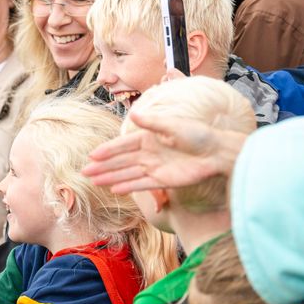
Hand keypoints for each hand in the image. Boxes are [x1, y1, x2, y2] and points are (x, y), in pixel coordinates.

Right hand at [82, 111, 245, 194]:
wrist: (218, 152)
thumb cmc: (198, 134)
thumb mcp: (174, 125)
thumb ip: (153, 122)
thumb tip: (133, 113)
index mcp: (148, 138)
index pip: (123, 145)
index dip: (107, 151)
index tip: (92, 155)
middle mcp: (148, 153)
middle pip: (121, 161)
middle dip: (103, 166)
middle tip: (85, 172)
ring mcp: (155, 167)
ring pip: (128, 174)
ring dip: (111, 178)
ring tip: (94, 182)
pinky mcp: (164, 181)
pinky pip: (142, 184)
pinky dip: (129, 187)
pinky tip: (115, 190)